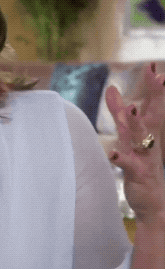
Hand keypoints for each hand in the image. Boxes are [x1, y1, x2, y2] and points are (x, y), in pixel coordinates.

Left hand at [106, 63, 164, 224]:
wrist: (154, 201)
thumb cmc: (141, 162)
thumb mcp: (129, 134)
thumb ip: (119, 111)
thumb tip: (112, 88)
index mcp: (150, 130)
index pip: (154, 104)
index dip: (154, 86)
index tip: (153, 66)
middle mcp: (150, 140)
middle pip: (153, 114)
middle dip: (155, 94)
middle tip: (156, 75)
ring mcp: (144, 156)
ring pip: (140, 136)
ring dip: (136, 122)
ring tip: (131, 109)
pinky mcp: (136, 173)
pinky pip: (128, 164)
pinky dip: (121, 158)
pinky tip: (113, 153)